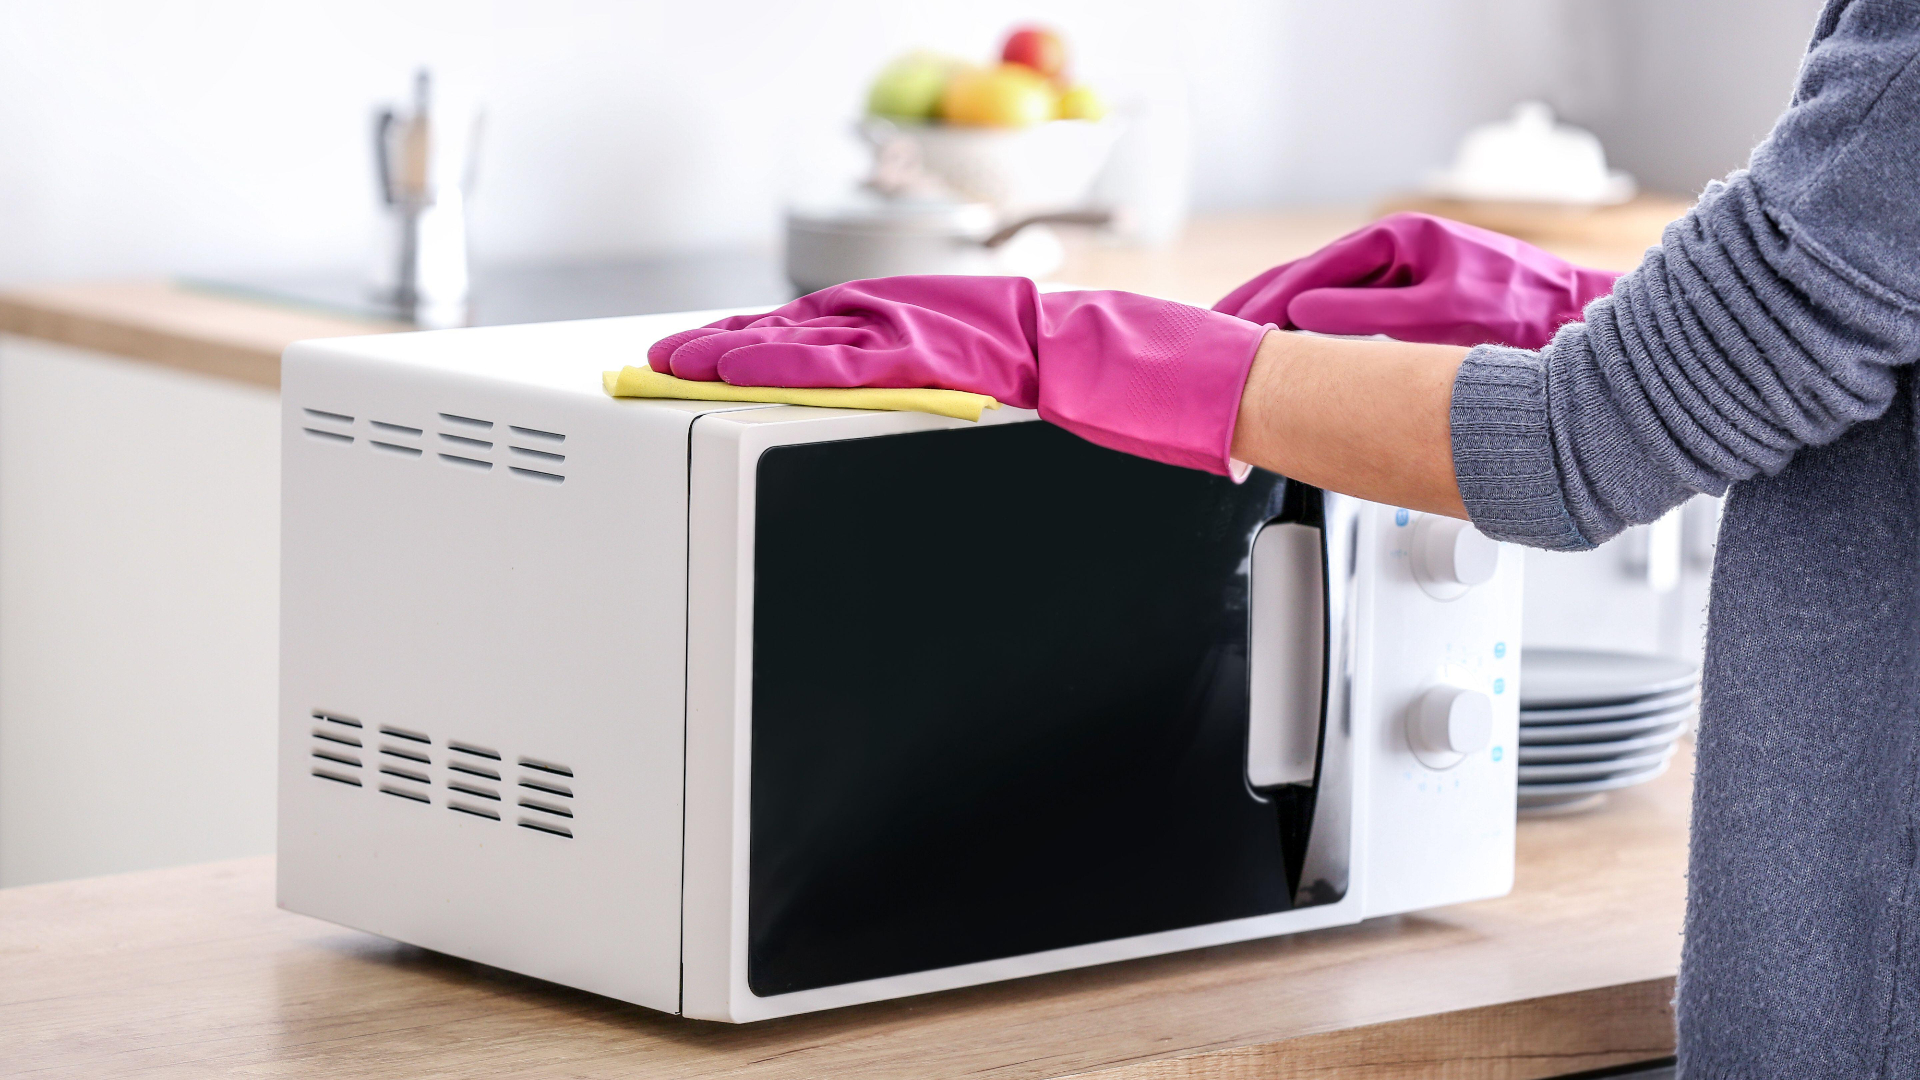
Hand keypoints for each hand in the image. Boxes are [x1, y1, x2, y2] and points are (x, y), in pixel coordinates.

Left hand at [648, 275, 1270, 475]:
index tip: (689, 364)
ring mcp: (917, 332)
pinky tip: (747, 373)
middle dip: (719, 350)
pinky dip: (793, 363)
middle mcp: (903, 321)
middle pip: (791, 333)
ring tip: (676, 369)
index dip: (744, 348)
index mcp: (910, 329)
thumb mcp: (974, 382)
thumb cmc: (1056, 377)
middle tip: (651, 368)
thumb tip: (880, 414)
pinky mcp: (936, 350)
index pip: (810, 337)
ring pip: (806, 339)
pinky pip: (853, 359)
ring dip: (736, 353)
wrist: (1125, 357)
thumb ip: (923, 391)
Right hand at [1213, 212, 1619, 349]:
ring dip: (1280, 318)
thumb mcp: (1440, 311)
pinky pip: (1346, 310)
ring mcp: (1403, 273)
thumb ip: (1368, 312)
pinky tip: (1292, 345)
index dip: (1264, 300)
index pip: (1311, 272)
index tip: (1229, 326)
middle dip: (1258, 305)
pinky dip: (1312, 327)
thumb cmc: (1521, 309)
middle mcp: (1396, 250)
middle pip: (1308, 278)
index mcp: (1398, 239)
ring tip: (1239, 340)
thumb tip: (1302, 314)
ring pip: (1323, 296)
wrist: (1576, 319)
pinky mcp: (1413, 297)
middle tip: (1213, 332)